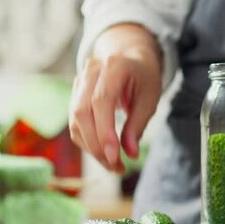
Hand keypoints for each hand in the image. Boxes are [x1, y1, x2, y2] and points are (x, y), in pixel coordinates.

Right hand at [69, 24, 161, 172]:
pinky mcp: (75, 95)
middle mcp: (91, 71)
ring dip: (91, 148)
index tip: (114, 156)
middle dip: (96, 144)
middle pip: (82, 112)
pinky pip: (75, 123)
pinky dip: (87, 142)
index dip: (104, 130)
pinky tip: (104, 154)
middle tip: (116, 167)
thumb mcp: (150, 97)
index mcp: (114, 66)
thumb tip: (130, 154)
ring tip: (113, 166)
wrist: (129, 56)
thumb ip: (138, 124)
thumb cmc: (143, 77)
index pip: (101, 100)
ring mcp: (79, 81)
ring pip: (75, 120)